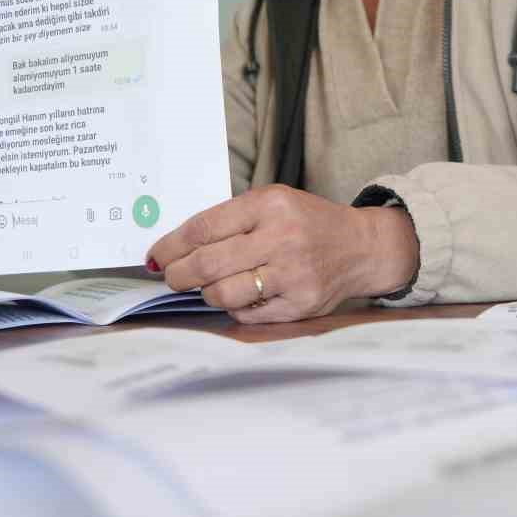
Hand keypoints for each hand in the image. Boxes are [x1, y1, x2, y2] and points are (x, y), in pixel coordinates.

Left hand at [148, 186, 418, 322]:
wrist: (360, 247)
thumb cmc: (306, 223)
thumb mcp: (273, 203)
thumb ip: (231, 220)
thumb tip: (175, 247)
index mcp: (270, 204)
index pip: (204, 228)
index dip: (171, 245)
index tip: (155, 256)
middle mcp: (281, 237)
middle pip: (208, 263)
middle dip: (178, 274)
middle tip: (170, 277)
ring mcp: (292, 274)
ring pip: (223, 293)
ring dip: (205, 294)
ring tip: (207, 287)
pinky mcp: (299, 304)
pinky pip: (247, 314)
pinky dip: (235, 308)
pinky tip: (239, 296)